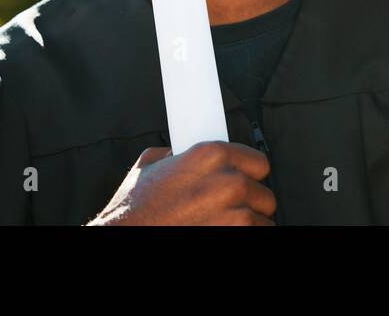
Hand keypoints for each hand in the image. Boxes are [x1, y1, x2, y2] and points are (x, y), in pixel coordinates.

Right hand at [87, 141, 275, 224]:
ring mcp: (235, 214)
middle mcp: (229, 181)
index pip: (259, 162)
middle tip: (226, 211)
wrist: (124, 238)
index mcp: (211, 155)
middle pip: (264, 194)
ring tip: (221, 226)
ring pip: (263, 220)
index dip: (249, 175)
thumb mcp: (149, 166)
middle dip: (248, 204)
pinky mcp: (236, 236)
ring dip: (247, 225)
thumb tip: (180, 151)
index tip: (245, 183)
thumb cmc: (133, 210)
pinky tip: (224, 234)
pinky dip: (244, 237)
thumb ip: (174, 154)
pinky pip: (258, 236)